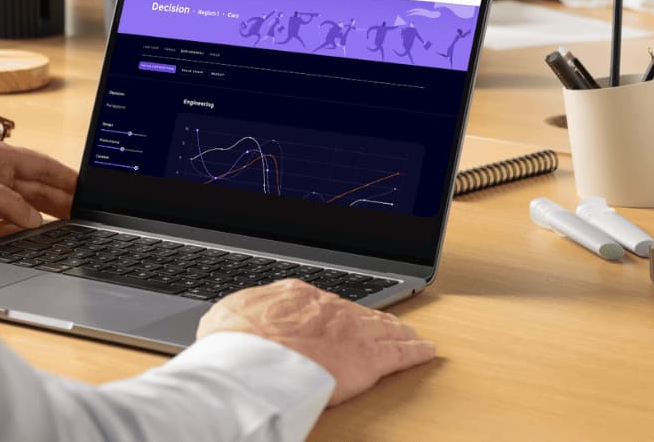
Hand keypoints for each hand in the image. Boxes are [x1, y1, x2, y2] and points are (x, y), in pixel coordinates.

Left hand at [0, 139, 77, 243]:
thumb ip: (11, 205)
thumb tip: (34, 218)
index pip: (39, 164)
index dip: (64, 176)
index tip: (84, 188)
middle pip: (33, 183)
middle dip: (57, 196)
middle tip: (81, 211)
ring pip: (20, 200)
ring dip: (41, 210)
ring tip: (65, 221)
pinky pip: (3, 215)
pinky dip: (19, 221)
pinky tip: (31, 229)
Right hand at [197, 279, 434, 405]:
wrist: (251, 359)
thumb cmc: (234, 342)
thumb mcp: (225, 319)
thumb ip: (241, 317)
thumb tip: (232, 324)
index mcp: (295, 295)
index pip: (324, 303)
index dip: (335, 313)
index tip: (337, 318)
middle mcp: (329, 307)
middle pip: (359, 312)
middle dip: (373, 318)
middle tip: (386, 322)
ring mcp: (352, 330)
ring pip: (384, 327)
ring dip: (398, 330)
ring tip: (409, 333)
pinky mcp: (368, 359)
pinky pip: (401, 354)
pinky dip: (416, 352)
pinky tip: (427, 350)